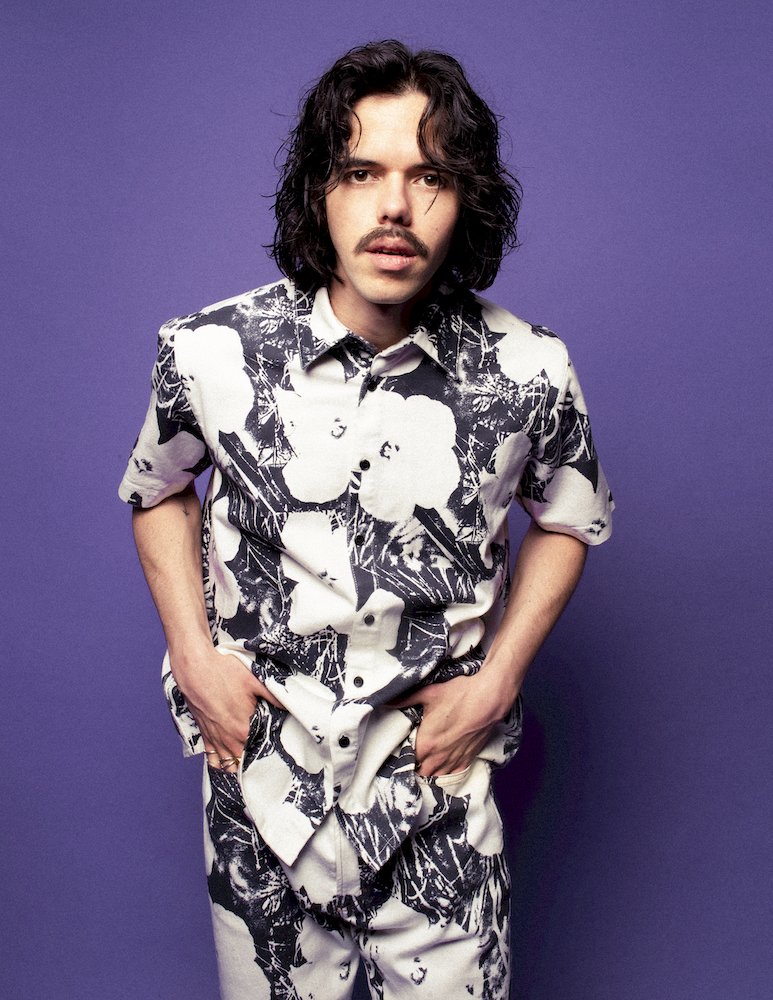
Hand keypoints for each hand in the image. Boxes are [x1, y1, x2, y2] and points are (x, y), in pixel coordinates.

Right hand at [171, 649, 283, 771]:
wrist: (195, 669)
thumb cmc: (223, 673)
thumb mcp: (254, 681)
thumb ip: (274, 696)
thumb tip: (289, 704)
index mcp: (243, 728)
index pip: (259, 750)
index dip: (266, 747)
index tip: (271, 744)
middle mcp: (228, 738)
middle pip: (244, 760)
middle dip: (252, 757)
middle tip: (260, 750)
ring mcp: (215, 738)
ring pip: (227, 764)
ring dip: (236, 763)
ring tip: (245, 760)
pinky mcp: (204, 734)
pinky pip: (211, 758)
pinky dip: (219, 762)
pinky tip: (226, 759)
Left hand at [392, 672, 516, 777]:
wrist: (489, 699)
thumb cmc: (459, 695)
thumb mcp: (428, 693)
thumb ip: (405, 699)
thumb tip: (386, 700)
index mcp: (425, 743)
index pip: (407, 761)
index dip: (403, 757)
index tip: (401, 751)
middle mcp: (439, 756)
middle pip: (421, 772)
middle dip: (415, 766)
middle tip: (412, 756)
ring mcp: (454, 760)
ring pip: (436, 776)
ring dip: (430, 771)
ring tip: (426, 762)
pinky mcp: (468, 759)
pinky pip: (453, 775)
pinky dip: (447, 772)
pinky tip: (443, 765)